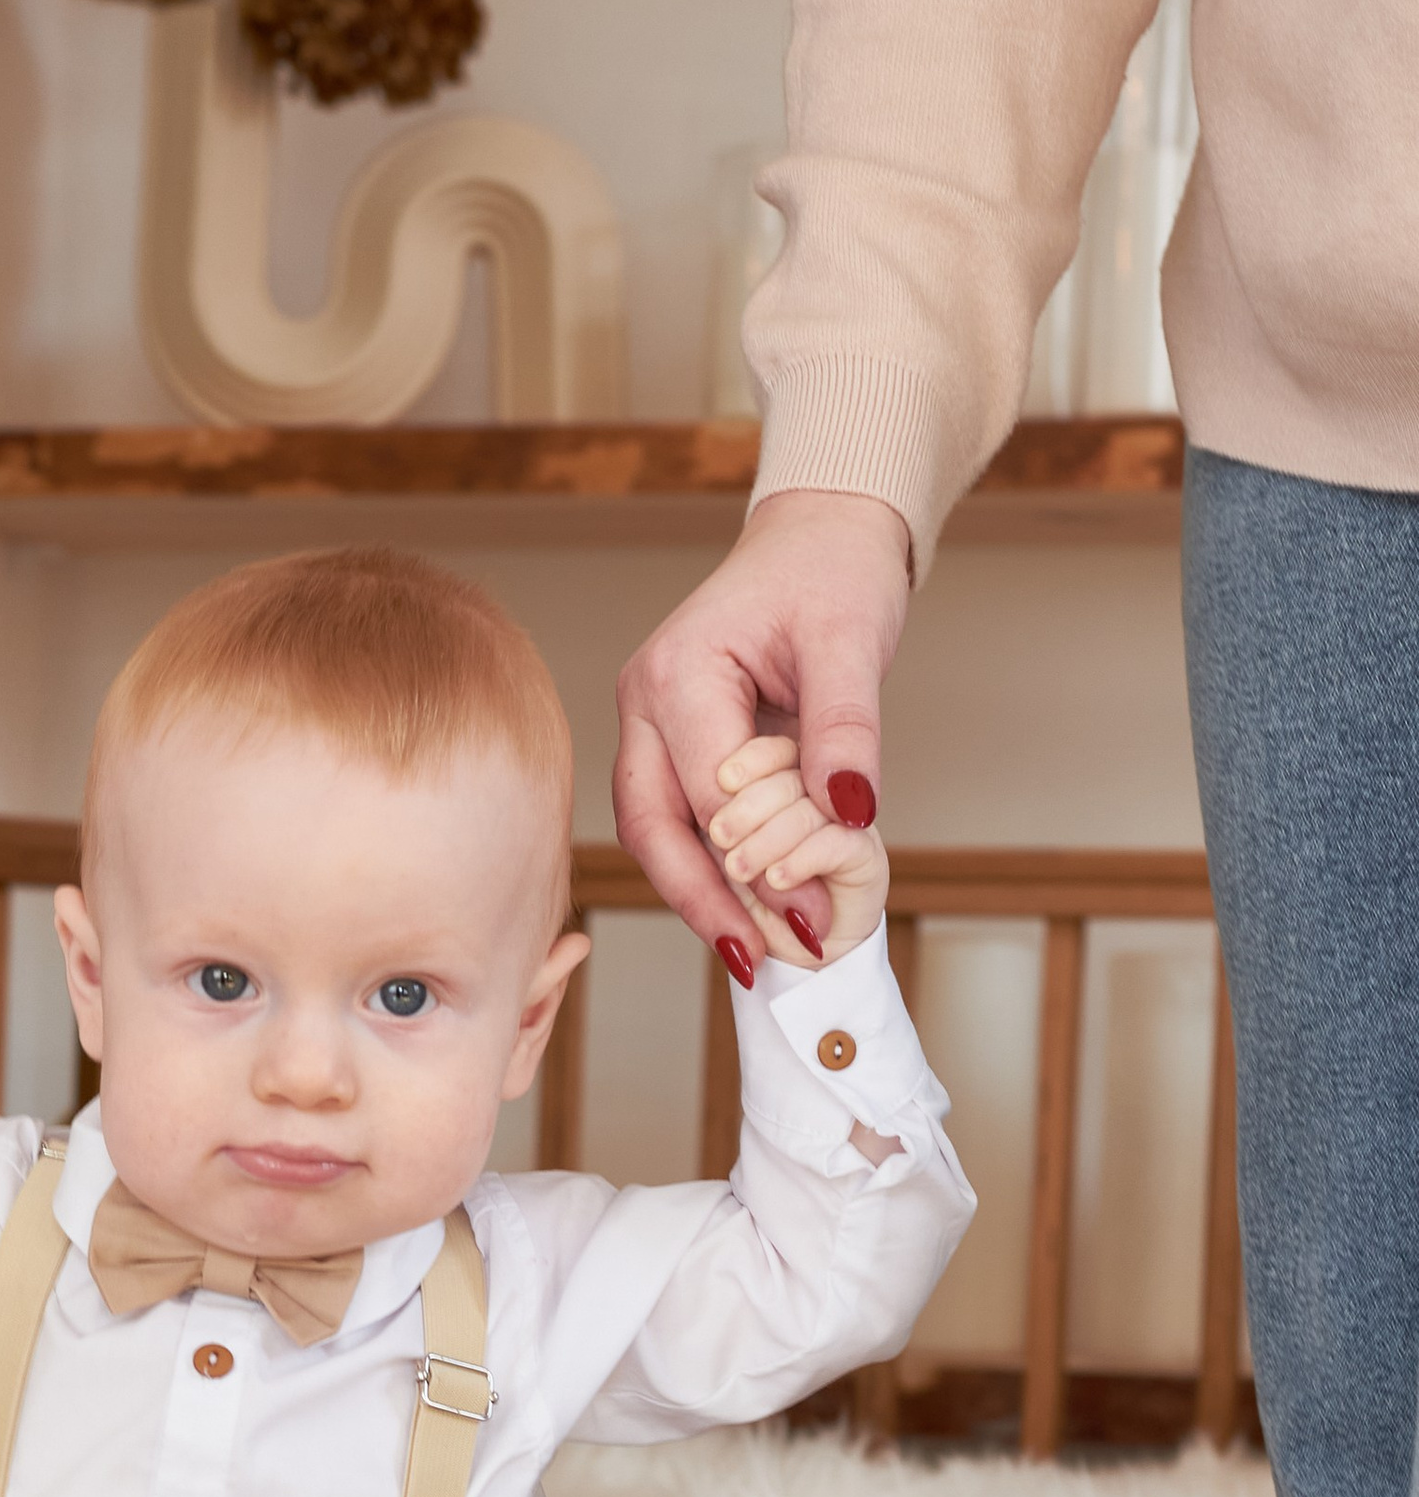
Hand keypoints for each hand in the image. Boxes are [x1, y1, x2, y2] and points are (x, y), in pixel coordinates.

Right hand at [613, 490, 911, 977]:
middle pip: (652, 826)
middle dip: (703, 899)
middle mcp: (644, 702)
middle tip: (757, 960)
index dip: (756, 862)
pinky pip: (677, 818)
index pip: (706, 792)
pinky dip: (711, 867)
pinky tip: (752, 909)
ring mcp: (648, 724)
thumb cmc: (832, 574)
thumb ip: (846, 730)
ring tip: (756, 949)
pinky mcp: (668, 742)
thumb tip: (848, 815)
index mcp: (678, 672)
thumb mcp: (852, 642)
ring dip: (701, 893)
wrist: (818, 536)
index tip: (812, 917)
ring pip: (654, 831)